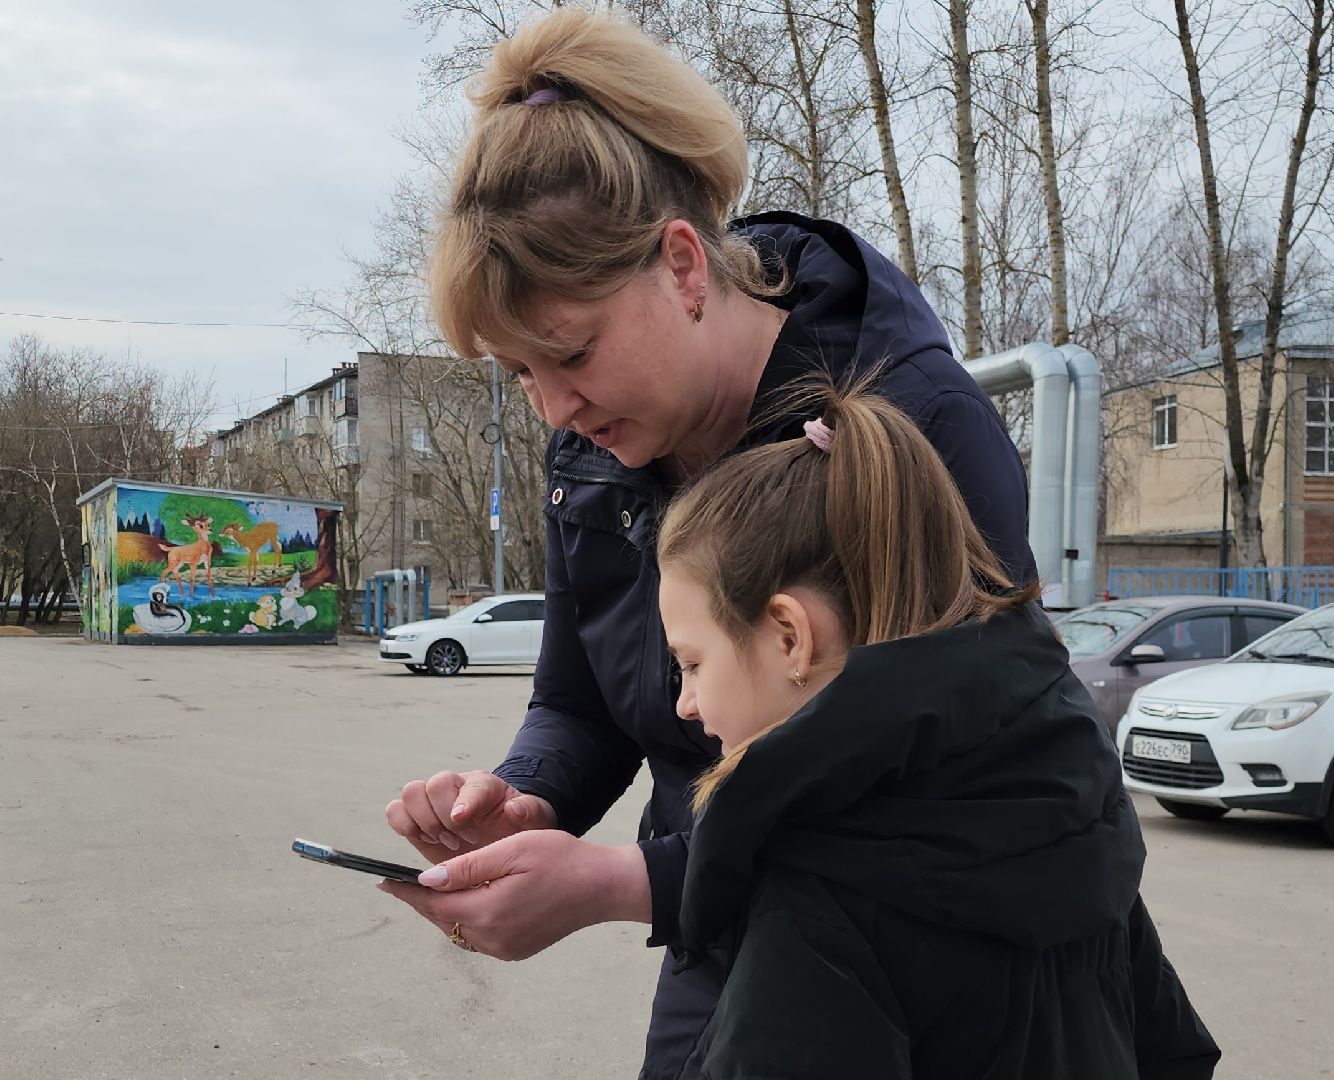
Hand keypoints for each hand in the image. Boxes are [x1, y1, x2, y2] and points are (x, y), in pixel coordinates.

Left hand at [377, 831, 651, 960]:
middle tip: (398, 881)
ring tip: (427, 887)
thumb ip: (468, 866)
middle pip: (443, 920)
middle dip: (421, 900)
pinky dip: (464, 917)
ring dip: (442, 909)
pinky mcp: (515, 950)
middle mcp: (493, 938)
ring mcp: (505, 948)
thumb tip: (426, 878)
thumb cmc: (561, 859)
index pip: (434, 904)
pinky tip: (462, 899)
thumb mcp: (513, 850)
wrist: (603, 886)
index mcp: (490, 912)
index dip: (406, 892)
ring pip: (458, 929)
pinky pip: (477, 935)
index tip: (381, 880)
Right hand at [386, 769, 555, 863]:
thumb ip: (529, 812)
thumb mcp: (534, 820)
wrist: (502, 838)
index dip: (464, 801)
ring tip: (442, 842)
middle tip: (457, 840)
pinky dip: (403, 826)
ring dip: (421, 821)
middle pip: (434, 784)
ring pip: (411, 794)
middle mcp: (455, 788)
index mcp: (485, 785)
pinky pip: (396, 811)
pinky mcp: (416, 819)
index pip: (471, 785)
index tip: (460, 821)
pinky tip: (426, 842)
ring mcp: (433, 802)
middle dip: (442, 815)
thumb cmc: (517, 827)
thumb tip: (515, 808)